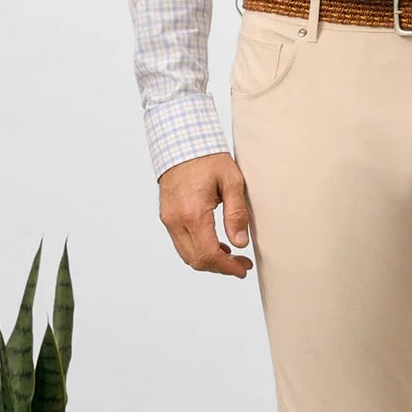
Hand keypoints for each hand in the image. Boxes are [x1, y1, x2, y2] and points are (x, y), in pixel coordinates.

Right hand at [158, 152, 253, 276]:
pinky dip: (197, 250)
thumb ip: (237, 213)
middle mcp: (176, 220)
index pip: (208, 254)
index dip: (228, 267)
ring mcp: (168, 219)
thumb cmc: (208, 158)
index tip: (243, 268)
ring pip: (187, 254)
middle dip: (220, 268)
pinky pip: (181, 243)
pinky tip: (215, 244)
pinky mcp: (167, 216)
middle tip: (241, 265)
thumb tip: (240, 243)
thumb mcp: (232, 181)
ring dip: (208, 260)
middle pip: (196, 260)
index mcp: (193, 213)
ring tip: (231, 256)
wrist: (181, 142)